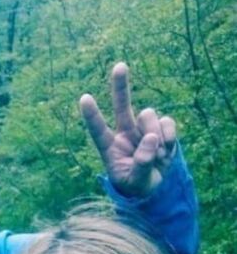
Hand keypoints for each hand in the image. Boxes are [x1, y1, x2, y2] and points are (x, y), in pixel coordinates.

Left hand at [80, 62, 176, 196]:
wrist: (153, 187)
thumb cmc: (137, 186)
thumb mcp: (136, 182)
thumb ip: (142, 163)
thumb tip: (152, 138)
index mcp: (110, 148)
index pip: (99, 131)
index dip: (92, 116)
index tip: (84, 98)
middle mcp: (124, 134)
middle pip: (122, 106)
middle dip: (121, 86)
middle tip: (119, 66)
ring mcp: (142, 130)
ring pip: (148, 115)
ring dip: (155, 133)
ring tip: (159, 155)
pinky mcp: (160, 129)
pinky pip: (166, 122)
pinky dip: (169, 134)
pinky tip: (167, 149)